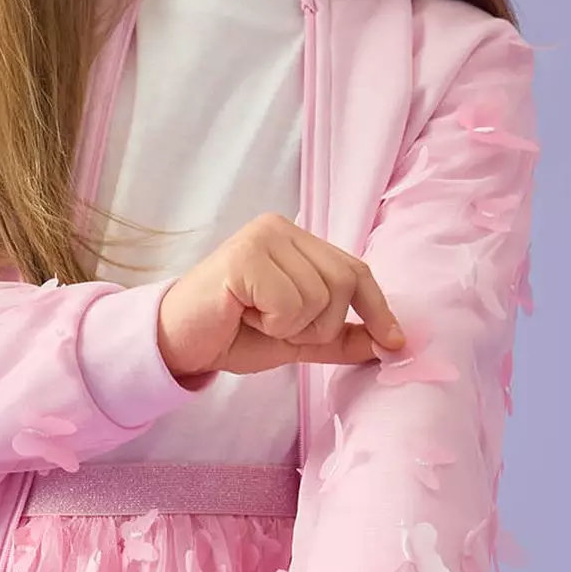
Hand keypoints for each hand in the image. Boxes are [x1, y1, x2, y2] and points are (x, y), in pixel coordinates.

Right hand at [157, 213, 405, 383]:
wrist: (177, 343)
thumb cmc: (232, 333)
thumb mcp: (298, 338)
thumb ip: (340, 337)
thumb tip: (389, 343)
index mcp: (296, 239)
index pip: (355, 270)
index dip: (377, 308)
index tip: (394, 342)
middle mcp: (280, 228)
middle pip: (343, 283)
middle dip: (320, 324)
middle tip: (278, 328)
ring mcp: (261, 237)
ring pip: (319, 296)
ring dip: (293, 327)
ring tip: (256, 319)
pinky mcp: (244, 257)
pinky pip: (290, 303)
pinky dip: (274, 324)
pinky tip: (244, 314)